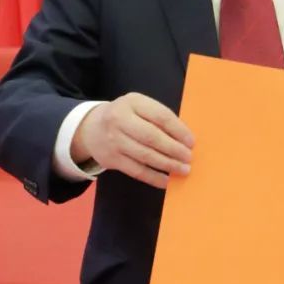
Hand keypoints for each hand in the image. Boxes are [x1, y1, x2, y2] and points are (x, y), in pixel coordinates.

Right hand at [74, 93, 193, 189]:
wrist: (91, 129)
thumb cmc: (126, 117)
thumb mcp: (139, 107)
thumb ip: (158, 118)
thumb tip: (184, 139)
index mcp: (132, 102)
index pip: (160, 116)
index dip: (178, 130)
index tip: (191, 142)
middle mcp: (120, 119)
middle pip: (152, 137)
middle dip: (174, 149)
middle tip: (188, 158)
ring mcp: (114, 140)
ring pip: (145, 156)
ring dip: (167, 165)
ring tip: (183, 170)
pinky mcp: (111, 159)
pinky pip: (136, 171)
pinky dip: (154, 177)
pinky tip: (166, 181)